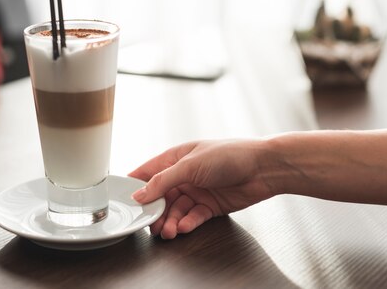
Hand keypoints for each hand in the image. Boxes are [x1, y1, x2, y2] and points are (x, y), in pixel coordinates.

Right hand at [129, 139, 276, 238]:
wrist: (263, 168)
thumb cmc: (229, 155)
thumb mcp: (190, 165)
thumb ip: (163, 181)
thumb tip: (139, 194)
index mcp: (175, 159)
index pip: (147, 173)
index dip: (134, 186)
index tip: (123, 201)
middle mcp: (184, 175)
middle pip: (160, 197)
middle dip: (155, 212)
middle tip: (151, 225)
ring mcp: (197, 191)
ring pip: (176, 210)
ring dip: (171, 221)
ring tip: (169, 231)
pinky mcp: (210, 205)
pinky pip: (193, 217)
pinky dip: (188, 223)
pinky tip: (185, 227)